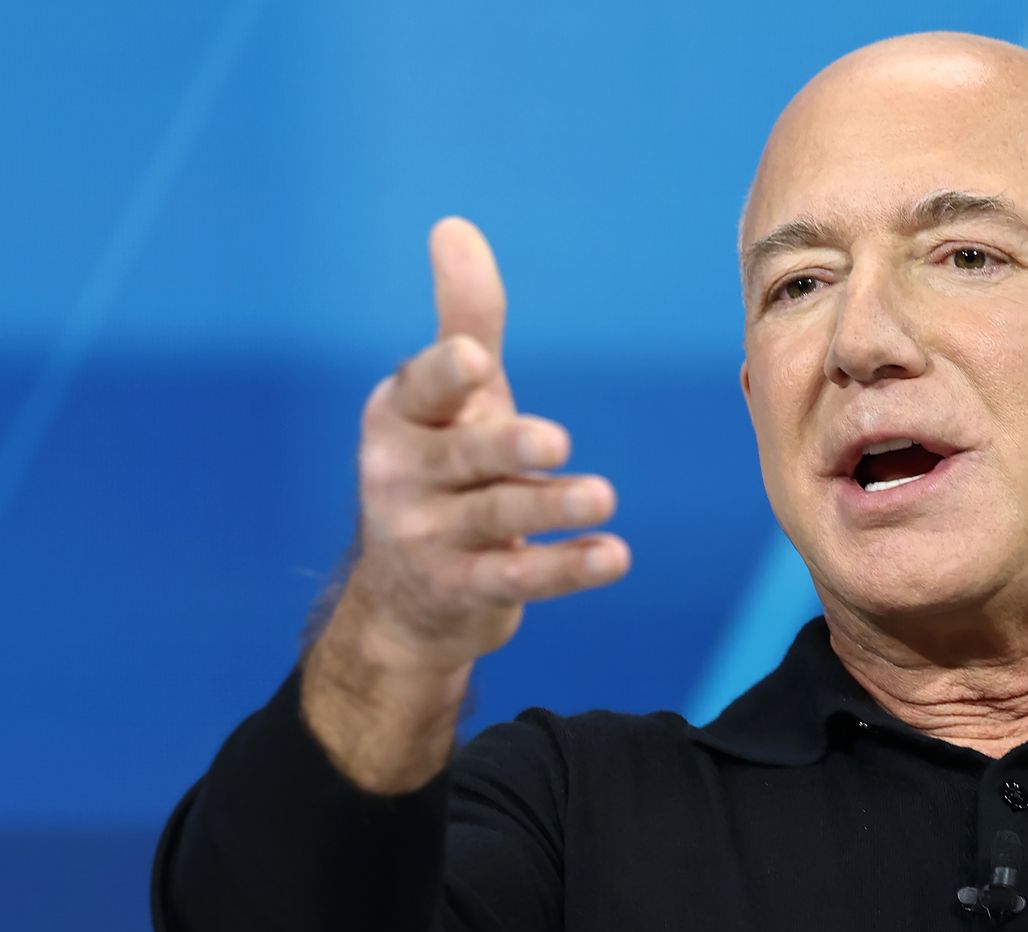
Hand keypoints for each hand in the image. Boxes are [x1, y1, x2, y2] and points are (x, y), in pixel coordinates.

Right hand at [303, 219, 629, 791]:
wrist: (406, 598)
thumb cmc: (441, 471)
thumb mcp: (450, 398)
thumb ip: (463, 319)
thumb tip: (454, 226)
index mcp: (402, 417)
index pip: (424, 389)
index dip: (447, 376)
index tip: (476, 361)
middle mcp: (405, 476)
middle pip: (466, 457)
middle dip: (508, 447)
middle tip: (556, 440)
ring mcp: (429, 539)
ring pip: (498, 517)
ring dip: (551, 505)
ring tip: (604, 497)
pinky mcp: (464, 591)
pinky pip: (520, 578)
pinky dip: (568, 568)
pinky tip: (614, 556)